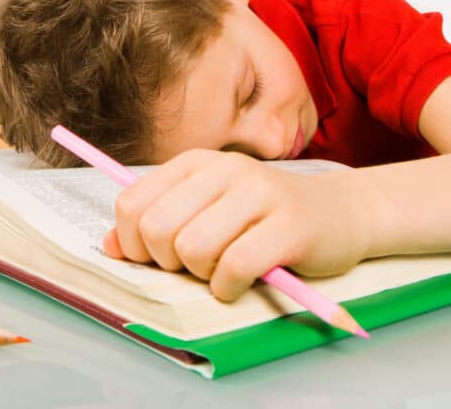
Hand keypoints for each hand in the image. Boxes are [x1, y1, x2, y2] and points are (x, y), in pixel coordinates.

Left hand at [103, 149, 369, 301]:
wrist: (342, 213)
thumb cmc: (267, 217)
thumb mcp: (209, 210)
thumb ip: (161, 221)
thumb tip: (109, 246)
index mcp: (198, 163)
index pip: (132, 204)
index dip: (132, 243)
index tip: (155, 258)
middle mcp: (226, 169)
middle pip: (157, 229)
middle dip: (167, 261)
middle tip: (195, 266)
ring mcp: (260, 193)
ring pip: (193, 247)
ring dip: (202, 275)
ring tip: (223, 270)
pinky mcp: (290, 225)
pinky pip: (235, 266)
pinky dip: (229, 287)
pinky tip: (240, 283)